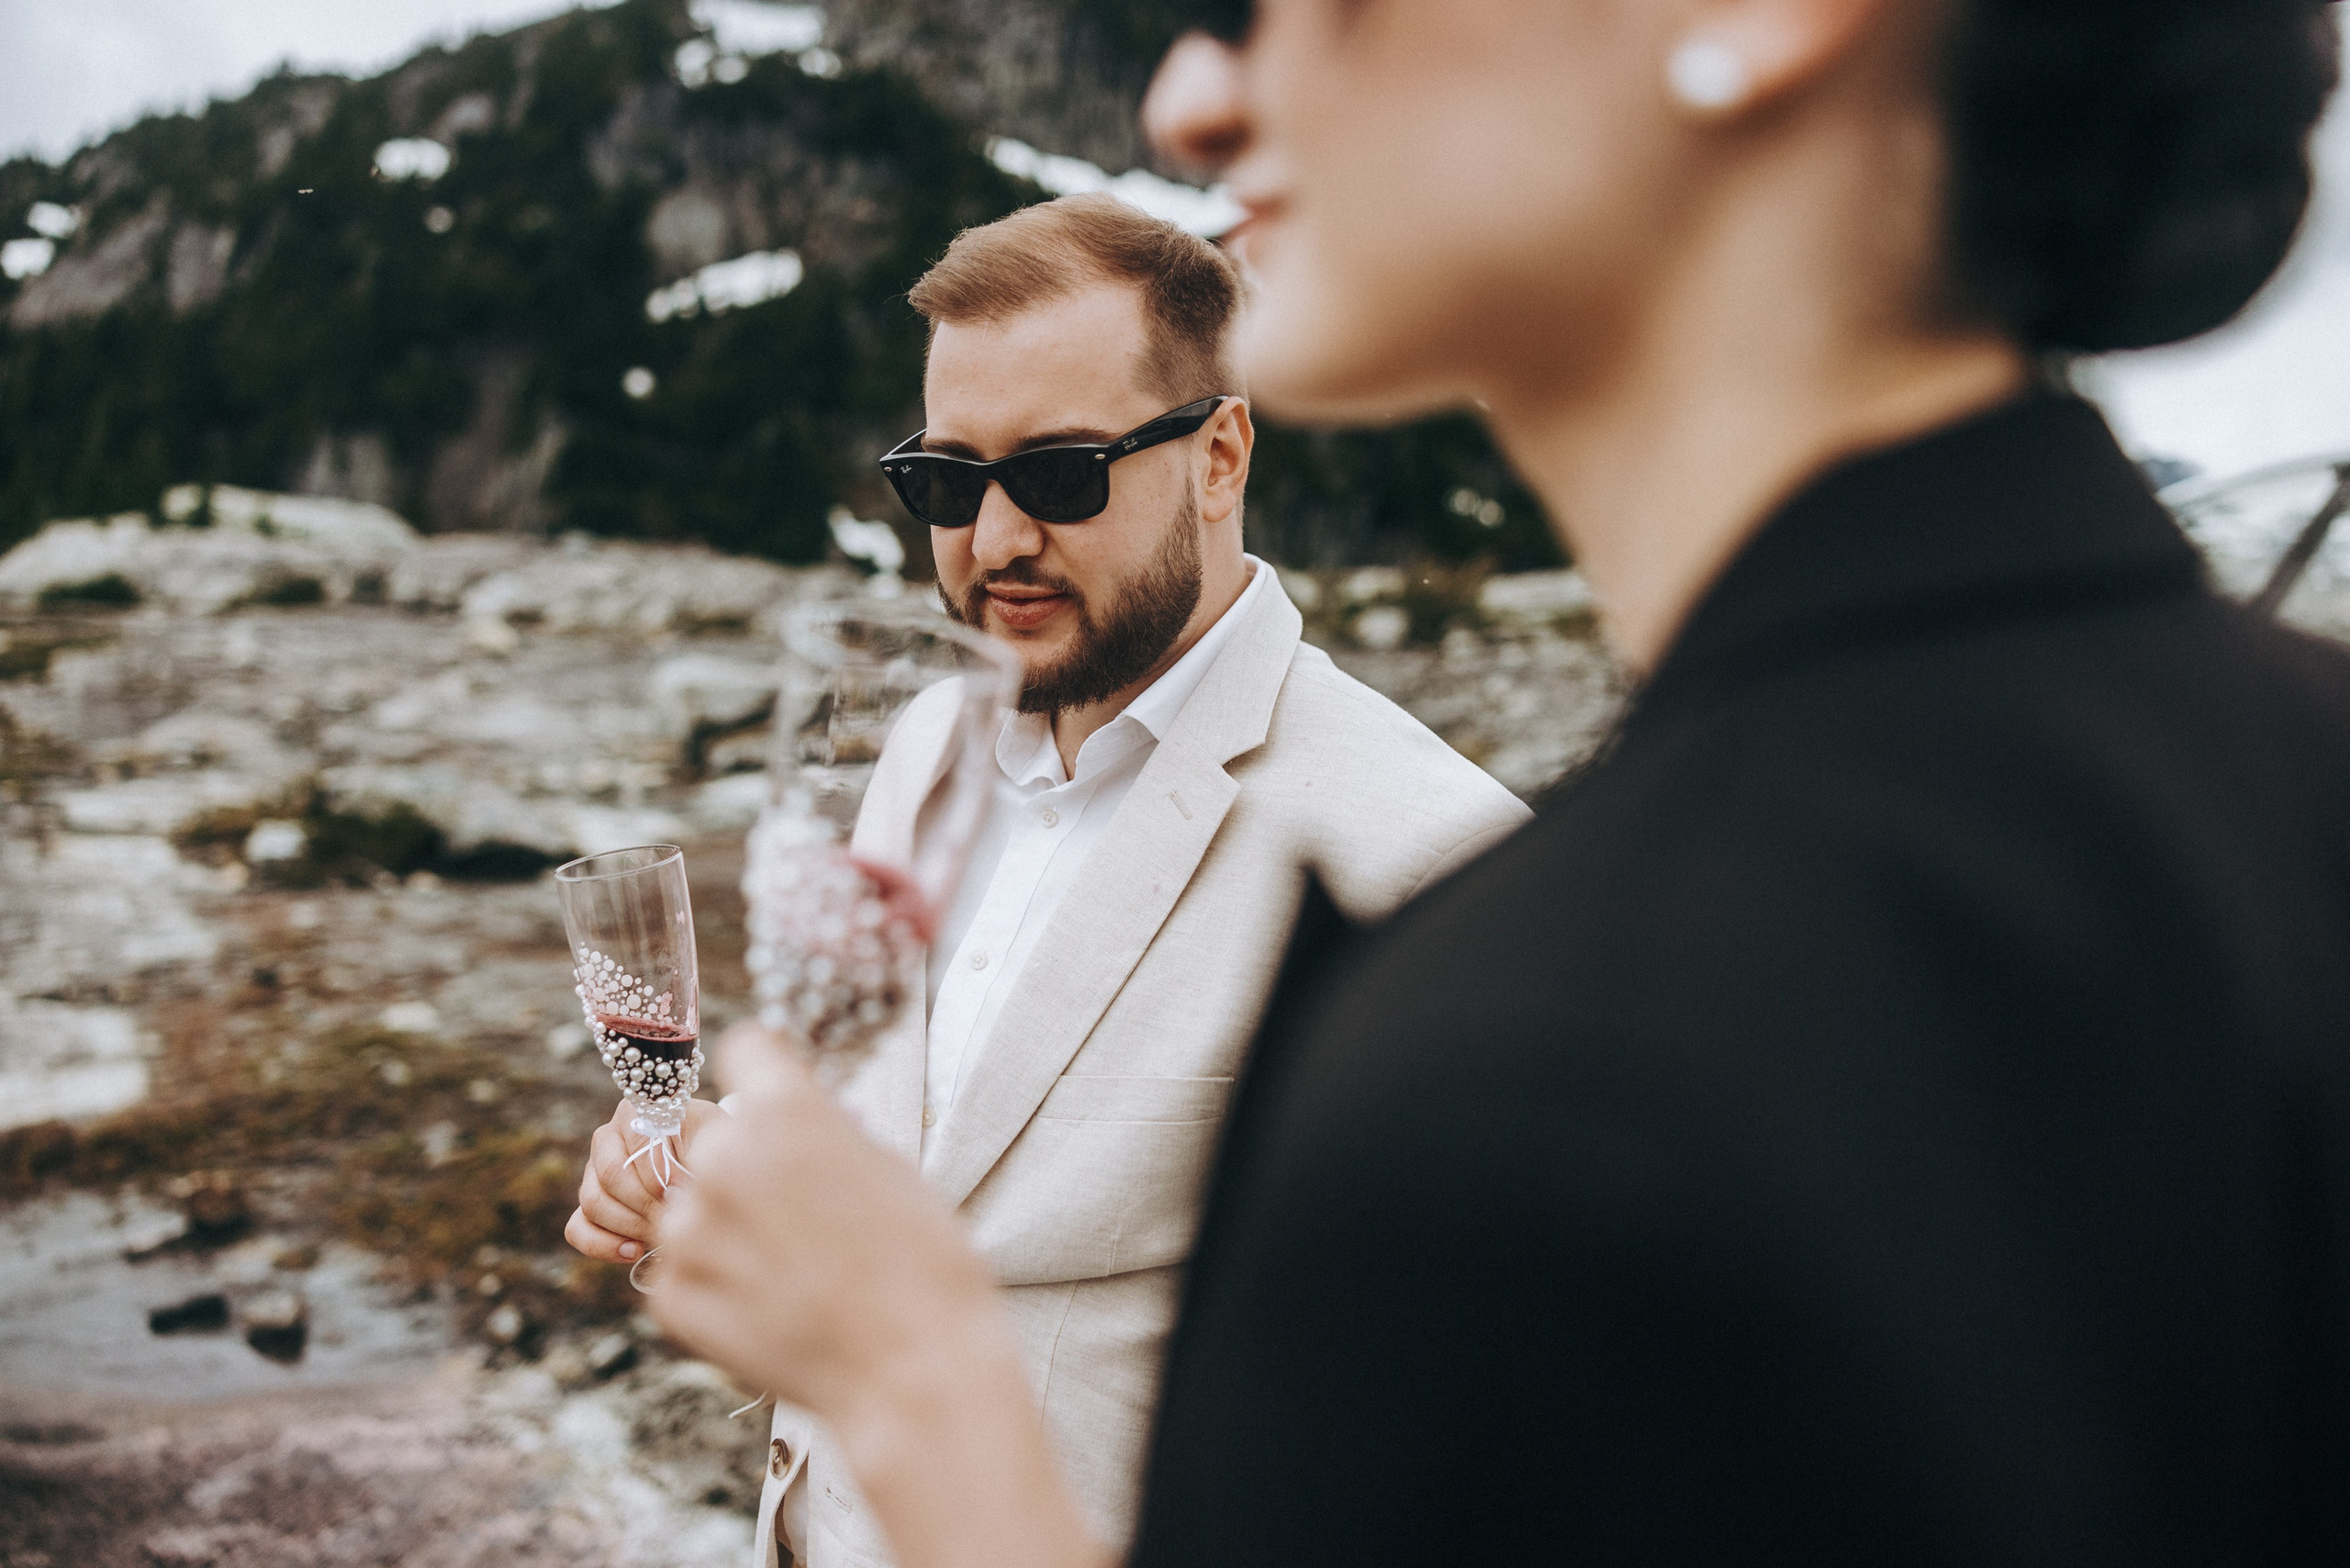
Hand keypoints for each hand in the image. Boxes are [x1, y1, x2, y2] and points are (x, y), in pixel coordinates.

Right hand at [564, 1095, 723, 1263]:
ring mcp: (593, 1174)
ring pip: (592, 1202)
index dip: (660, 1172)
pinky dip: (603, 1245)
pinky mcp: (588, 1207)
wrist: (710, 1169)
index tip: (684, 1192)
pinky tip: (635, 1251)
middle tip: (675, 1218)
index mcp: (636, 1112)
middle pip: (610, 1174)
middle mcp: (608, 1138)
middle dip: (646, 1202)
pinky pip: (577, 1228)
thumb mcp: (716, 1141)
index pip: (636, 1140)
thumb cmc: (714, 1151)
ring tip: (664, 1233)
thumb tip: (672, 1194)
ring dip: (630, 1224)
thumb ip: (698, 1153)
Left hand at [650, 1024, 1110, 1567]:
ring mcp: (687, 1233)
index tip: (768, 1095)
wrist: (913, 1370)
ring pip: (689, 1205)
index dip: (761, 1075)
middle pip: (700, 1133)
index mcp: (784, 1113)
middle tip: (781, 1201)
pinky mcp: (669, 1294)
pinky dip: (715, 1282)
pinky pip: (680, 1267)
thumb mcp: (885, 1166)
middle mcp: (721, 1161)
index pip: (743, 1050)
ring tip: (787, 1268)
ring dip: (724, 1226)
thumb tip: (790, 1117)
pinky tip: (770, 1304)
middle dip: (734, 1157)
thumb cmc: (920, 1265)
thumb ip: (820, 1130)